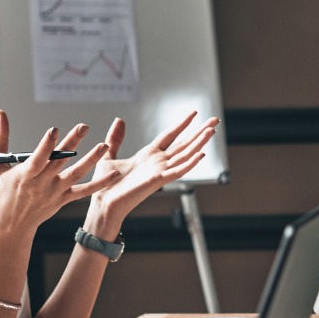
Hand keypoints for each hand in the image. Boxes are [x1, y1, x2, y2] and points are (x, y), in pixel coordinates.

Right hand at [0, 110, 121, 236]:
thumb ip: (0, 138)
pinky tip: (115, 174)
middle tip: (84, 126)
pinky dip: (100, 184)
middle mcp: (41, 184)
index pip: (37, 159)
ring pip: (75, 175)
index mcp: (24, 176)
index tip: (54, 130)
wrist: (11, 226)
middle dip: (72, 143)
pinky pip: (84, 191)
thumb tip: (0, 112)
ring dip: (90, 160)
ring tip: (104, 146)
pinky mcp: (64, 199)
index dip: (45, 146)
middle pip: (59, 161)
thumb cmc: (1, 193)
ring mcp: (55, 192)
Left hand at [82, 113, 218, 234]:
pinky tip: (201, 154)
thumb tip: (119, 120)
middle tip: (215, 120)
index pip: (170, 136)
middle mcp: (158, 163)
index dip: (183, 124)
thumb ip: (115, 138)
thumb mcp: (108, 155)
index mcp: (148, 156)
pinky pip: (178, 171)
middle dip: (200, 132)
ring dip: (199, 143)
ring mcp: (160, 172)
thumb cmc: (105, 185)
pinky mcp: (158, 181)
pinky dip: (190, 164)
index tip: (194, 113)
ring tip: (212, 131)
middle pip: (184, 144)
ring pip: (185, 155)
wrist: (103, 204)